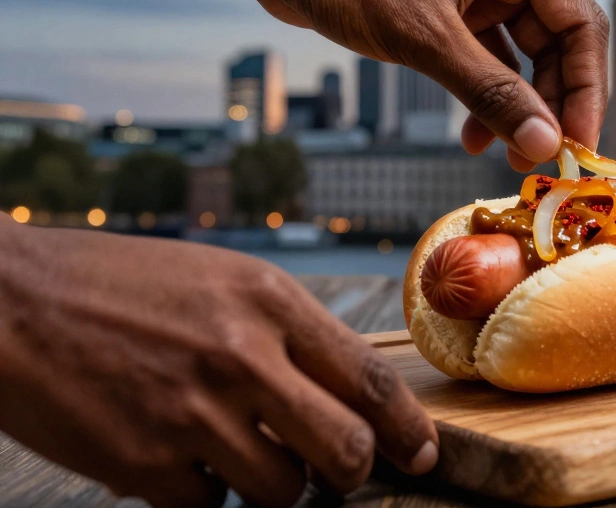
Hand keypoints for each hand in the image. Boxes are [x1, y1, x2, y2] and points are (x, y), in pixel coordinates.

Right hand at [0, 219, 436, 507]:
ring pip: (282, 492)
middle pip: (344, 449)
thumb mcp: (222, 281)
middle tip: (335, 471)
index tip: (421, 454)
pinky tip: (181, 459)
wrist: (10, 302)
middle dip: (350, 472)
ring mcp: (192, 415)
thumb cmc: (121, 286)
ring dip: (273, 486)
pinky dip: (205, 496)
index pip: (368, 379)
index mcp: (269, 303)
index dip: (407, 427)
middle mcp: (241, 357)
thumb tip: (345, 395)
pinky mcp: (144, 465)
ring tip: (239, 452)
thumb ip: (288, 334)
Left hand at [255, 0, 608, 168]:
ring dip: (517, 106)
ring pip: (525, 54)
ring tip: (505, 156)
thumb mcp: (426, 40)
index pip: (582, 23)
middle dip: (550, 104)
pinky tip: (474, 133)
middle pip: (559, 43)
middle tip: (539, 160)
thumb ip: (493, 93)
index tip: (578, 145)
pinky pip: (490, 54)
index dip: (588, 90)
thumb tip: (547, 145)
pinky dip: (486, 93)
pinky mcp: (456, 0)